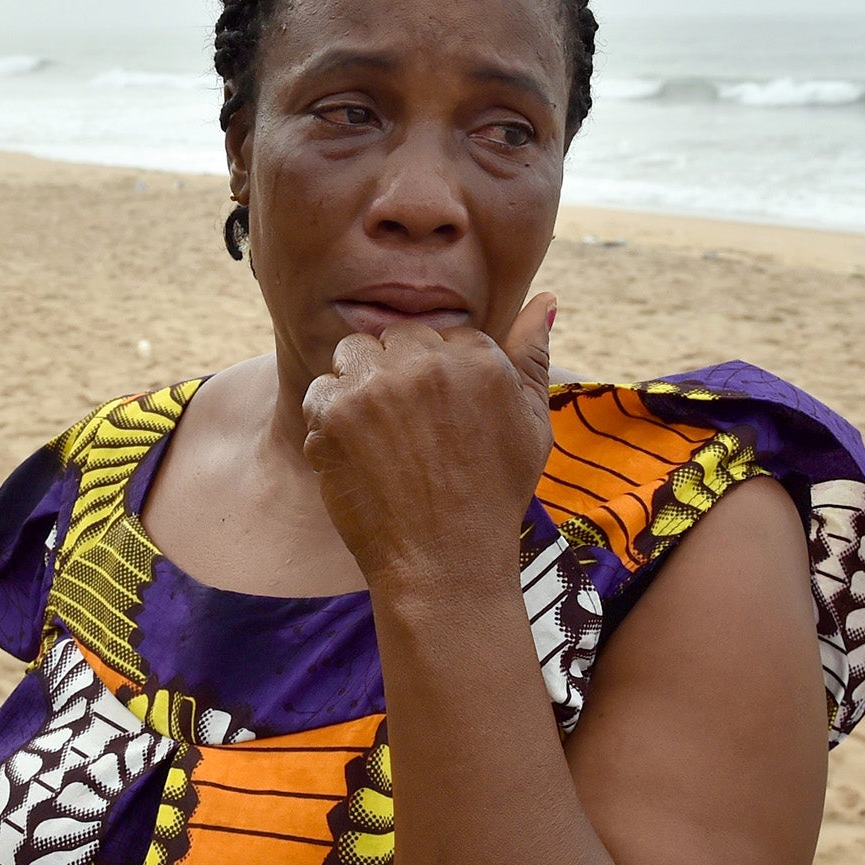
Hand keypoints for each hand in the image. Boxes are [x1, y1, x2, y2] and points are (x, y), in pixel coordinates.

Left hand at [302, 293, 556, 590]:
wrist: (444, 565)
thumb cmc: (493, 497)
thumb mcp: (531, 425)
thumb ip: (532, 357)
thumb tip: (545, 299)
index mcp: (479, 358)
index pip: (441, 335)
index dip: (436, 376)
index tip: (440, 419)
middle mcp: (427, 364)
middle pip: (393, 338)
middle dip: (395, 374)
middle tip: (408, 432)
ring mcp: (376, 387)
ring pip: (351, 356)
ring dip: (358, 388)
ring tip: (380, 440)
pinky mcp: (335, 415)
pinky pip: (320, 392)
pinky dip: (329, 422)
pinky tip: (357, 458)